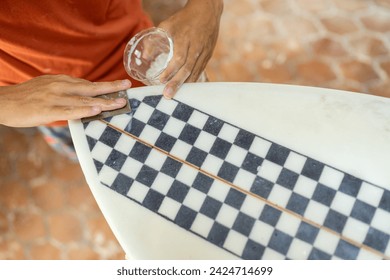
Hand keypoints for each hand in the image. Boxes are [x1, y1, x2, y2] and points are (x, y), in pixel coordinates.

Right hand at [0, 74, 130, 126]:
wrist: (3, 102)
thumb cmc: (28, 97)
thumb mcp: (49, 88)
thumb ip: (67, 92)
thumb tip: (85, 100)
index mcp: (62, 81)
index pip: (89, 84)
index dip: (106, 85)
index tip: (122, 85)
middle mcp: (60, 86)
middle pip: (91, 87)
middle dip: (111, 88)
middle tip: (128, 88)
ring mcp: (55, 97)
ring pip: (84, 99)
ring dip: (103, 101)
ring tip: (119, 103)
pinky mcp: (48, 109)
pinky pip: (70, 110)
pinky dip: (84, 110)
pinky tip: (96, 110)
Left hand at [158, 0, 222, 97]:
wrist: (207, 12)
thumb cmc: (184, 19)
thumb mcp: (167, 25)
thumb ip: (155, 40)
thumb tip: (145, 57)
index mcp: (184, 39)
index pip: (178, 58)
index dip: (170, 71)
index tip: (161, 80)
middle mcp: (195, 47)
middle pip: (187, 69)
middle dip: (177, 83)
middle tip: (168, 95)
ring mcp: (204, 52)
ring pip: (195, 72)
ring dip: (185, 85)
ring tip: (176, 95)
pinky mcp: (208, 55)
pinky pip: (200, 70)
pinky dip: (193, 80)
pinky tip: (186, 88)